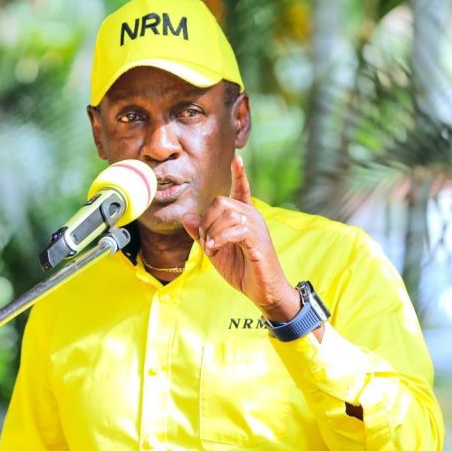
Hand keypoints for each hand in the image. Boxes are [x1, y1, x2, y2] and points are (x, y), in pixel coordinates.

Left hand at [181, 155, 299, 321]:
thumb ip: (202, 233)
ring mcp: (256, 228)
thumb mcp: (216, 250)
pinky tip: (215, 248)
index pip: (241, 190)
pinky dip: (219, 238)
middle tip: (206, 241)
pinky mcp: (257, 241)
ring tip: (212, 248)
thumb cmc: (243, 270)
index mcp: (243, 217)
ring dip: (211, 232)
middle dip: (205, 221)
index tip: (237, 158)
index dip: (239, 174)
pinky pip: (235, 230)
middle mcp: (252, 217)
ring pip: (226, 214)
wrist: (264, 291)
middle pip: (220, 202)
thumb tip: (187, 217)